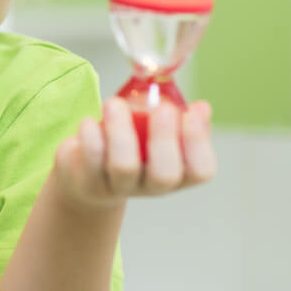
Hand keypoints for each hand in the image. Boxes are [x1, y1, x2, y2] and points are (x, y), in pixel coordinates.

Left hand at [53, 97, 216, 209]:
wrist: (88, 175)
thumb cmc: (130, 147)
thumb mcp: (156, 135)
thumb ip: (180, 120)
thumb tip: (203, 108)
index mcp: (177, 173)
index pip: (200, 170)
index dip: (199, 142)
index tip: (191, 111)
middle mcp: (151, 185)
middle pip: (165, 174)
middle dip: (165, 138)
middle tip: (162, 108)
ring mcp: (119, 186)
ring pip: (124, 166)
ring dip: (120, 131)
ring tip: (114, 103)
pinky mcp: (89, 181)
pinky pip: (92, 160)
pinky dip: (91, 136)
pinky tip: (90, 122)